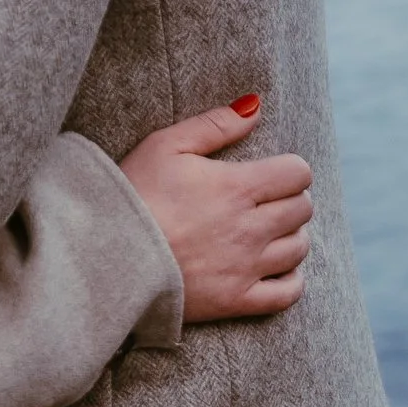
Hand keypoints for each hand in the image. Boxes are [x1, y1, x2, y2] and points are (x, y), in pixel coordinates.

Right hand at [118, 101, 310, 320]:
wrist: (105, 255)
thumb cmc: (133, 193)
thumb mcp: (166, 144)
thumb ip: (215, 124)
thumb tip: (256, 106)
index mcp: (237, 186)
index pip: (298, 173)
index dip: (289, 169)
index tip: (271, 172)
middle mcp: (250, 227)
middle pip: (302, 209)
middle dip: (289, 199)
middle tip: (265, 200)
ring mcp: (246, 267)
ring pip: (298, 249)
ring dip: (290, 236)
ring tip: (268, 231)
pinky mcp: (235, 300)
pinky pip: (287, 294)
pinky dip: (290, 280)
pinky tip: (274, 268)